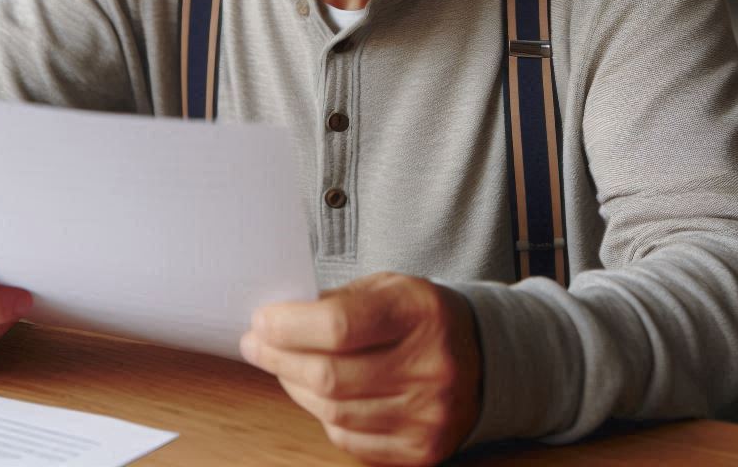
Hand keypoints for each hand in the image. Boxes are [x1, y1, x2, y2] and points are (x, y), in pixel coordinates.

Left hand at [239, 273, 480, 465]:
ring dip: (295, 388)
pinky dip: (323, 417)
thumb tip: (278, 319)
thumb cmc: (419, 316)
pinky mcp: (422, 449)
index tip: (261, 320)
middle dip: (280, 358)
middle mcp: (429, 366)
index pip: (339, 325)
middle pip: (331, 375)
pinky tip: (314, 394)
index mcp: (418, 312)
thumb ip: (338, 301)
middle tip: (255, 343)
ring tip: (281, 365)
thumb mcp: (388, 287)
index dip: (289, 326)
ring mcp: (429, 414)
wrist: (481, 357)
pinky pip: (351, 441)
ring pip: (335, 412)